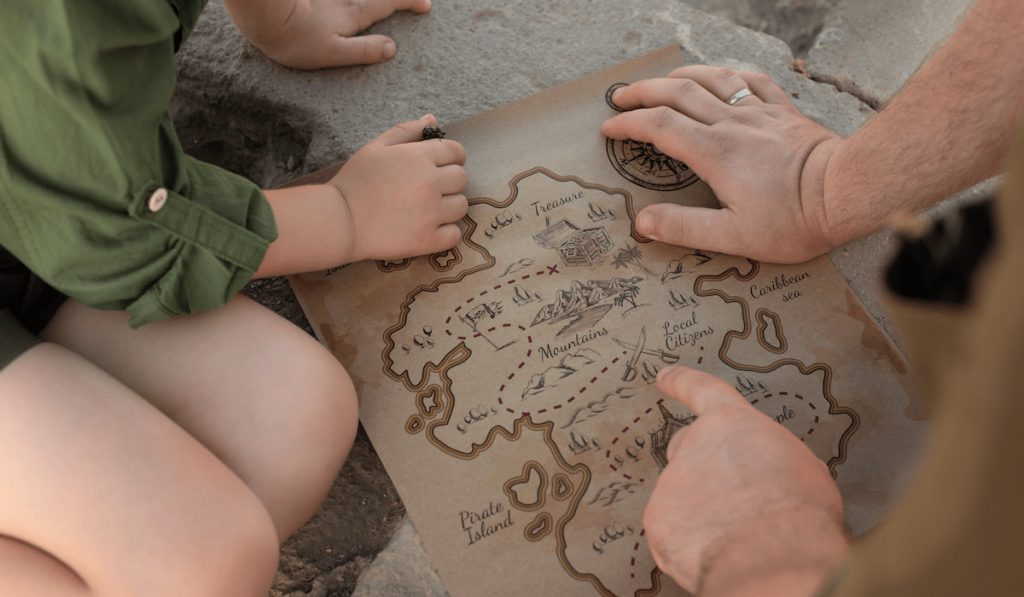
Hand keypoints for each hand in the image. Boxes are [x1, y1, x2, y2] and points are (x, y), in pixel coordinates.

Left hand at [230, 0, 431, 69]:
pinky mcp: (311, 0)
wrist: (262, 13)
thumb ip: (363, 50)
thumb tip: (392, 47)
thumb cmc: (294, 39)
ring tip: (384, 0)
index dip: (408, 3)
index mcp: (352, 15)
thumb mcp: (333, 53)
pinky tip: (344, 3)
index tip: (426, 5)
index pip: (387, 6)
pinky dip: (349, 0)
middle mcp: (342, 0)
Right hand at [330, 115, 467, 262]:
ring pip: (462, 205)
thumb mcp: (375, 147)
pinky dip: (446, 232)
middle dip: (449, 181)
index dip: (452, 157)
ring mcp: (431, 213)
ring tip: (428, 209)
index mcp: (419, 157)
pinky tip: (429, 228)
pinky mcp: (428, 240)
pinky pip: (455, 234)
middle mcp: (430, 183)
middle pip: (461, 178)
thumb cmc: (354, 181)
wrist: (339, 221)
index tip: (442, 166)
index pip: (456, 151)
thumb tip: (432, 119)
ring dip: (450, 206)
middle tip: (429, 189)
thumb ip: (406, 131)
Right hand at [602, 66, 843, 263]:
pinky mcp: (784, 112)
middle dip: (643, 92)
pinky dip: (729, 74)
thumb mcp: (734, 237)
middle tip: (620, 97)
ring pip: (712, 79)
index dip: (629, 124)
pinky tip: (723, 77)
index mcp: (714, 153)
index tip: (609, 129)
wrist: (848, 192)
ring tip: (662, 80)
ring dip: (680, 75)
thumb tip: (642, 222)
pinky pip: (752, 81)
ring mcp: (759, 113)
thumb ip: (684, 228)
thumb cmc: (794, 220)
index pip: (659, 127)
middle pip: (677, 93)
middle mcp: (732, 124)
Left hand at [643, 366, 847, 594]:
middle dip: (702, 468)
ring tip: (738, 536)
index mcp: (732, 424)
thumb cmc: (798, 510)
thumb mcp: (802, 469)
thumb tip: (766, 481)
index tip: (664, 376)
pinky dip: (691, 544)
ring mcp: (670, 482)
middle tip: (730, 497)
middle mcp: (694, 445)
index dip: (682, 382)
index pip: (703, 391)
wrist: (771, 552)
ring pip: (683, 497)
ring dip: (704, 512)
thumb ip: (769, 461)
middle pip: (687, 449)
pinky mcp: (658, 520)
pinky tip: (717, 553)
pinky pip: (674, 532)